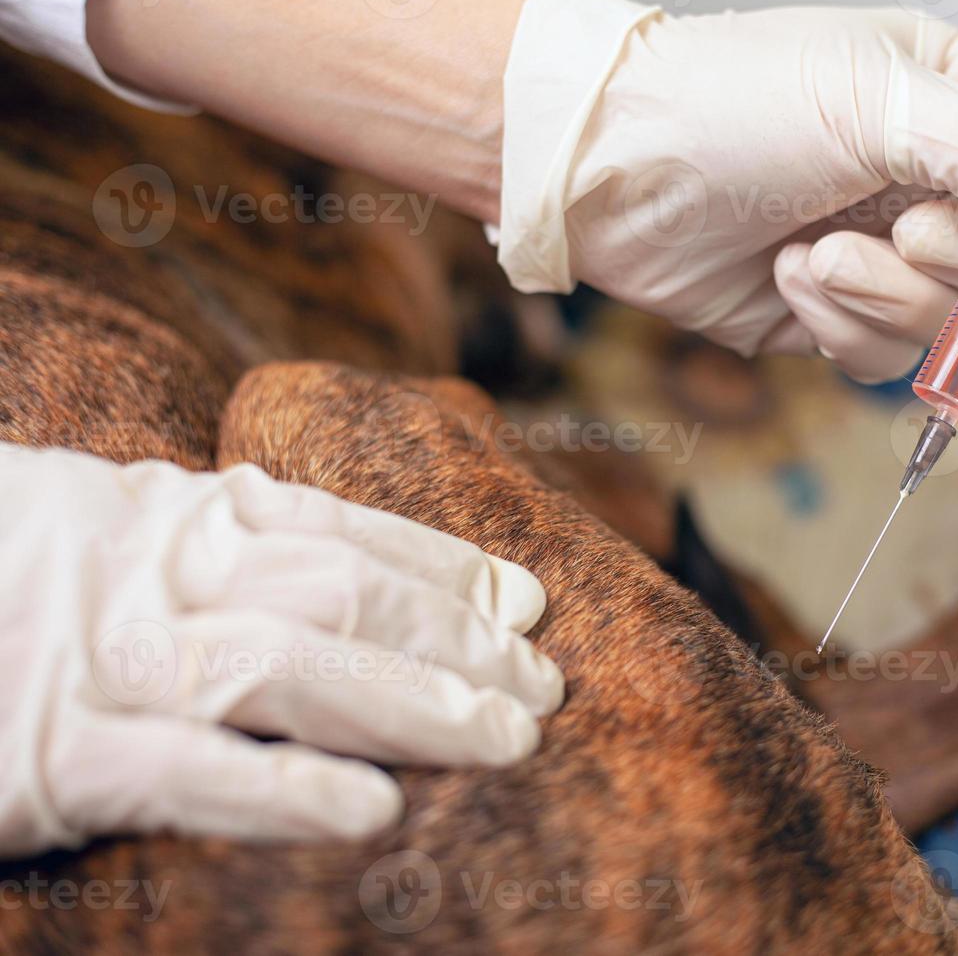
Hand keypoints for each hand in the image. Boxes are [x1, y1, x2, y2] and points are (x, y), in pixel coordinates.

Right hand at [0, 443, 562, 858]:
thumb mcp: (95, 518)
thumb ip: (194, 527)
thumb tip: (297, 528)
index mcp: (168, 514)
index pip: (342, 532)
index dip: (441, 567)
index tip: (523, 599)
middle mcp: (150, 574)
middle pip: (339, 595)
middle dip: (452, 638)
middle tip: (541, 681)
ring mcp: (103, 665)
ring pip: (288, 670)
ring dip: (410, 705)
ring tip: (505, 736)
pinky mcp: (49, 761)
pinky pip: (186, 773)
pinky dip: (281, 790)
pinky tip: (370, 811)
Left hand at [497, 0, 957, 381]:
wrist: (608, 170)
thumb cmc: (732, 101)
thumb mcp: (877, 102)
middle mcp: (930, 179)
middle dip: (957, 257)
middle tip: (898, 225)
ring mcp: (882, 252)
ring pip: (950, 319)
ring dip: (882, 295)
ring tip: (814, 253)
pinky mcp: (833, 313)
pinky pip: (885, 354)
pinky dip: (841, 325)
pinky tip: (789, 277)